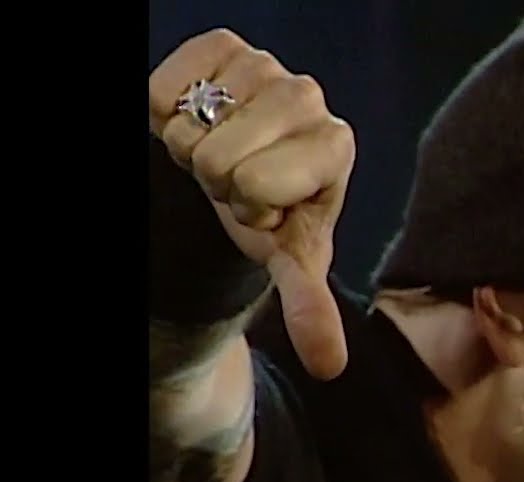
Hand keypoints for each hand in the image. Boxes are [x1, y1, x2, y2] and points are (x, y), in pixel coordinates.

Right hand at [148, 29, 355, 379]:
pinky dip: (166, 113)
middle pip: (217, 159)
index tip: (266, 207)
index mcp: (336, 145)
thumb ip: (311, 308)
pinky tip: (201, 120)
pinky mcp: (224, 45)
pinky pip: (161, 87)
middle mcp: (309, 96)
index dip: (247, 208)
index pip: (254, 187)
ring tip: (224, 154)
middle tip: (238, 182)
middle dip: (217, 183)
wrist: (247, 171)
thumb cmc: (275, 214)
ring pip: (186, 125)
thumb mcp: (291, 259)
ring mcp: (267, 64)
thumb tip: (331, 369)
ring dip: (191, 149)